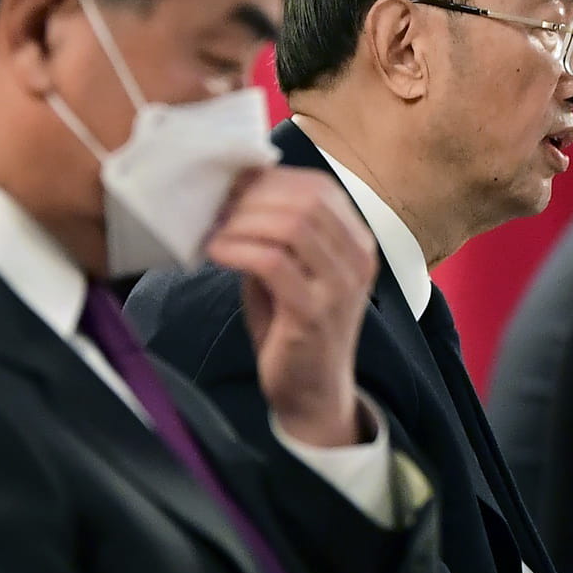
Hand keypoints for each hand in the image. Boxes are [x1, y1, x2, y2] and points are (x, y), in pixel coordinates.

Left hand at [203, 167, 377, 448]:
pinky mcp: (313, 313)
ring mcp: (340, 287)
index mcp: (357, 243)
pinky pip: (272, 262)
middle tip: (218, 206)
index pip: (319, 187)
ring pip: (291, 225)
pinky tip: (215, 252)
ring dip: (243, 221)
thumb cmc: (294, 328)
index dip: (273, 179)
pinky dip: (237, 249)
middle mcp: (358, 260)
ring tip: (214, 229)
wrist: (313, 393)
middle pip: (306, 200)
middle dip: (254, 197)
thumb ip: (276, 233)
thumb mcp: (292, 270)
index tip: (233, 184)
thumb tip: (236, 189)